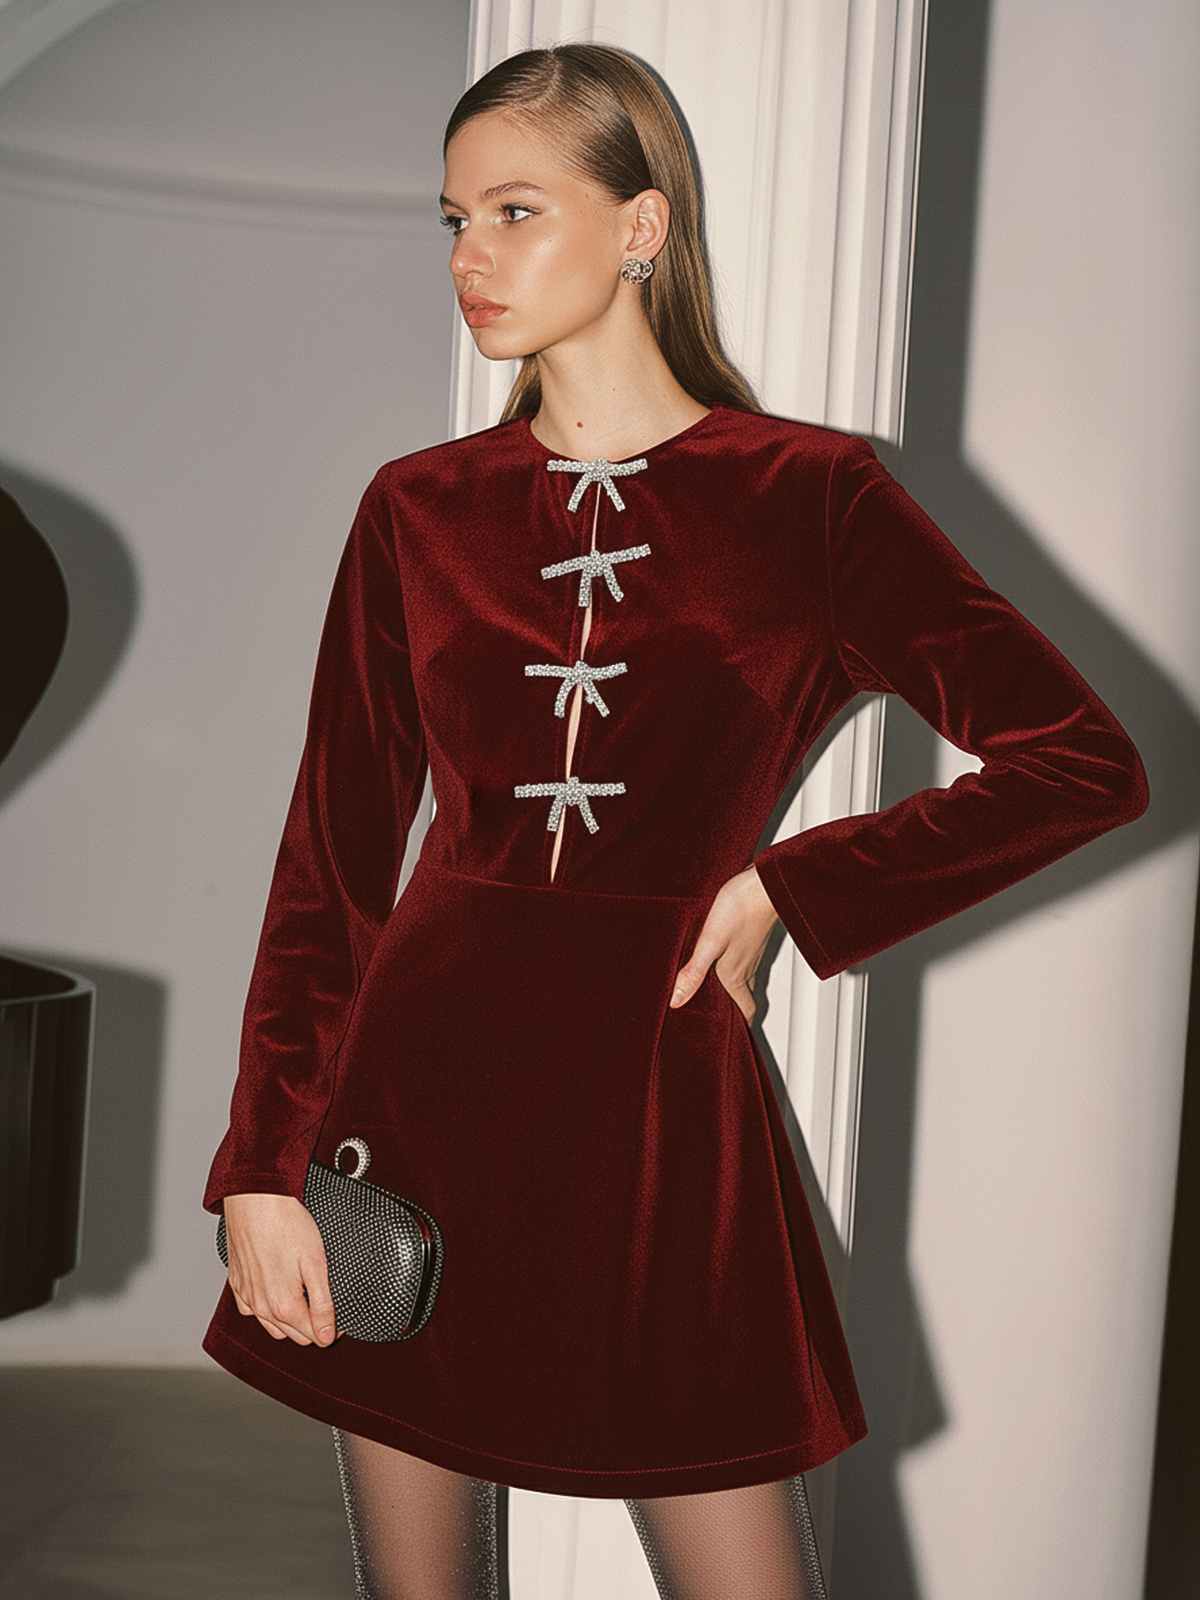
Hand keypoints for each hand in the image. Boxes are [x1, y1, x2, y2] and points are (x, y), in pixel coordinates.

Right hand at [222, 1191, 338, 1345]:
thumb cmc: (287, 1224)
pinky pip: (251, 1309)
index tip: (340, 1319)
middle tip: (326, 1306)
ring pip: (271, 1326)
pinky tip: (276, 1292)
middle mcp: (261, 1307)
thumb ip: (323, 1304)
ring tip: (305, 1299)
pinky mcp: (236, 1283)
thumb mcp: (316, 1264)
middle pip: (293, 1335)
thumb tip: (326, 1336)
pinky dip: (266, 1309)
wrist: (255, 1199)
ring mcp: (246, 1296)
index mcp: (283, 1306)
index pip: (312, 1337)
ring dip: (289, 1322)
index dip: (331, 1330)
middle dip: (312, 1327)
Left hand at [671, 865, 778, 1020]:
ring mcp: (751, 951)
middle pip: (744, 998)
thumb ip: (694, 971)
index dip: (740, 1026)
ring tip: (711, 991)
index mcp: (736, 975)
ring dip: (731, 989)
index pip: (745, 1011)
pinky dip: (732, 967)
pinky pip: (743, 960)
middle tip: (718, 1016)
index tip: (732, 1037)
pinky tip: (718, 957)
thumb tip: (676, 1000)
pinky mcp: (750, 935)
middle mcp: (746, 967)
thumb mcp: (710, 941)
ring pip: (744, 979)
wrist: (765, 881)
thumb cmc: (741, 907)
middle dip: (734, 1010)